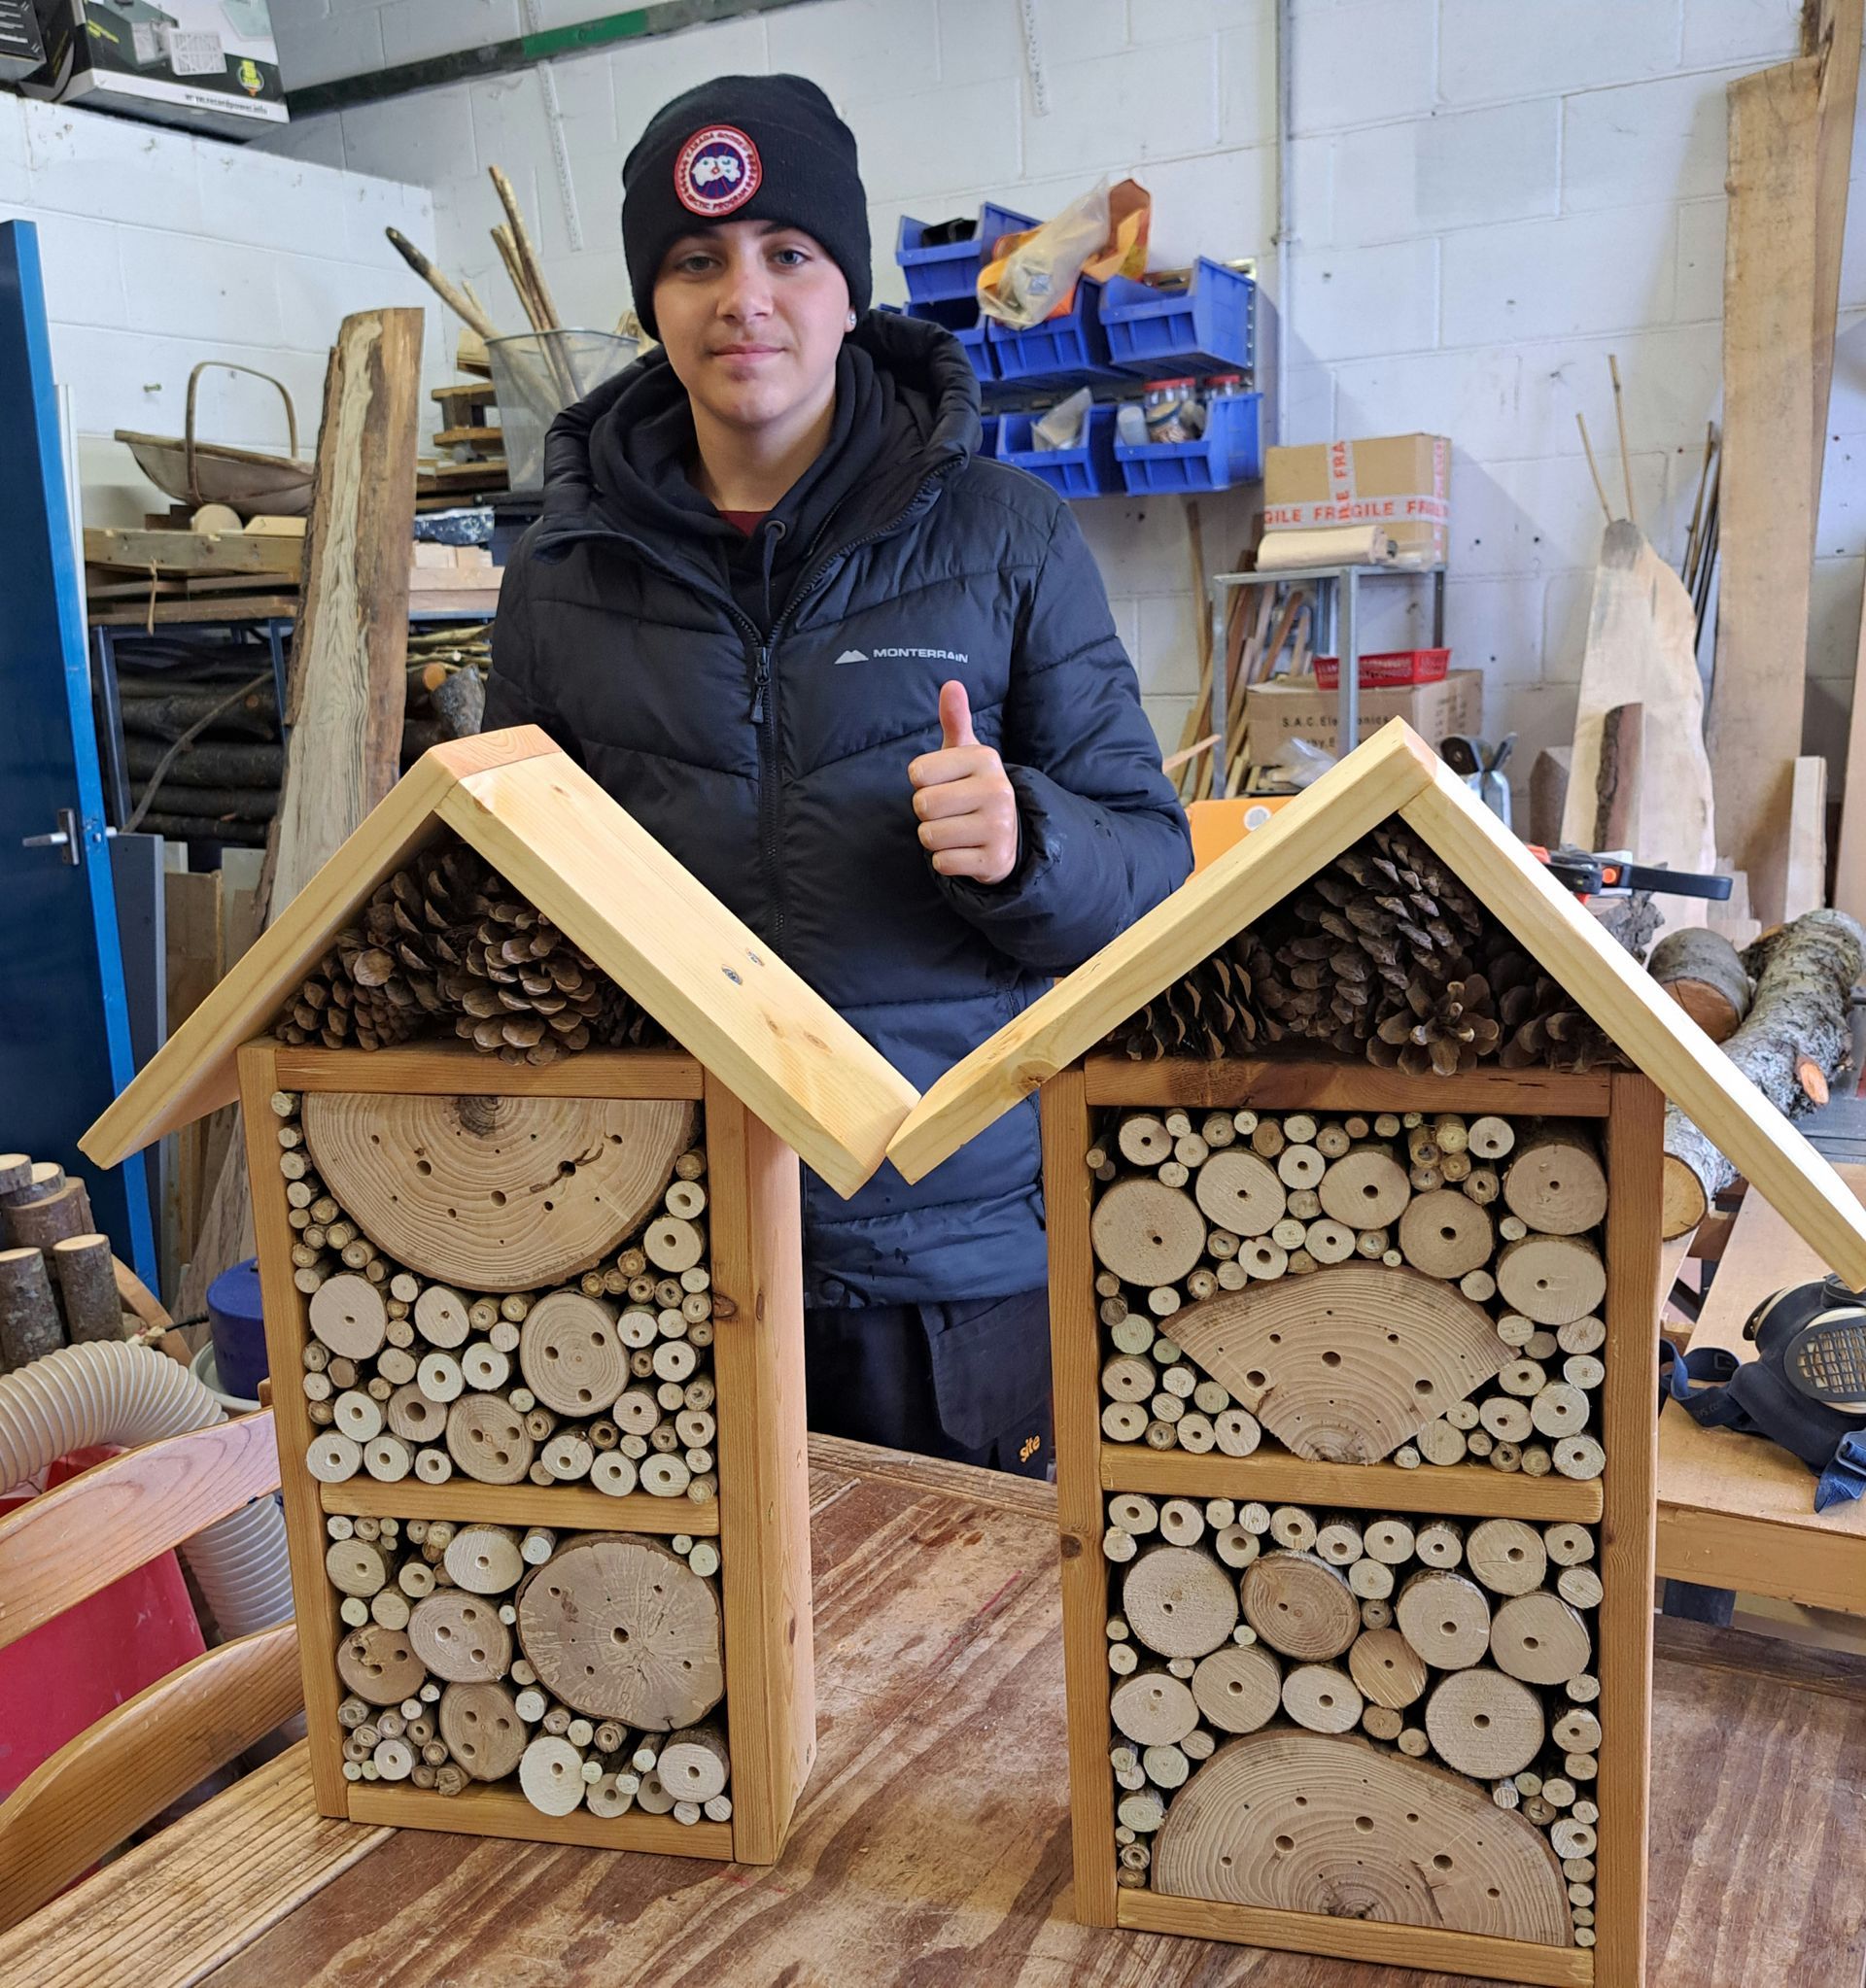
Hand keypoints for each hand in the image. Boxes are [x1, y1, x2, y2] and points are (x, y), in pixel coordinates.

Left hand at [908, 681, 1018, 884]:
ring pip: (929, 837)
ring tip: (956, 830)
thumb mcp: (965, 754)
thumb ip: (955, 720)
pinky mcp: (994, 861)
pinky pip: (942, 863)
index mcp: (985, 759)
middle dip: (926, 813)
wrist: (1008, 835)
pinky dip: (946, 861)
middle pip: (922, 806)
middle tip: (949, 811)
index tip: (942, 783)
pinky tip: (965, 851)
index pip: (918, 772)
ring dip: (935, 838)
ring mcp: (999, 828)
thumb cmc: (972, 788)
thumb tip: (951, 684)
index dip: (921, 782)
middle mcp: (997, 791)